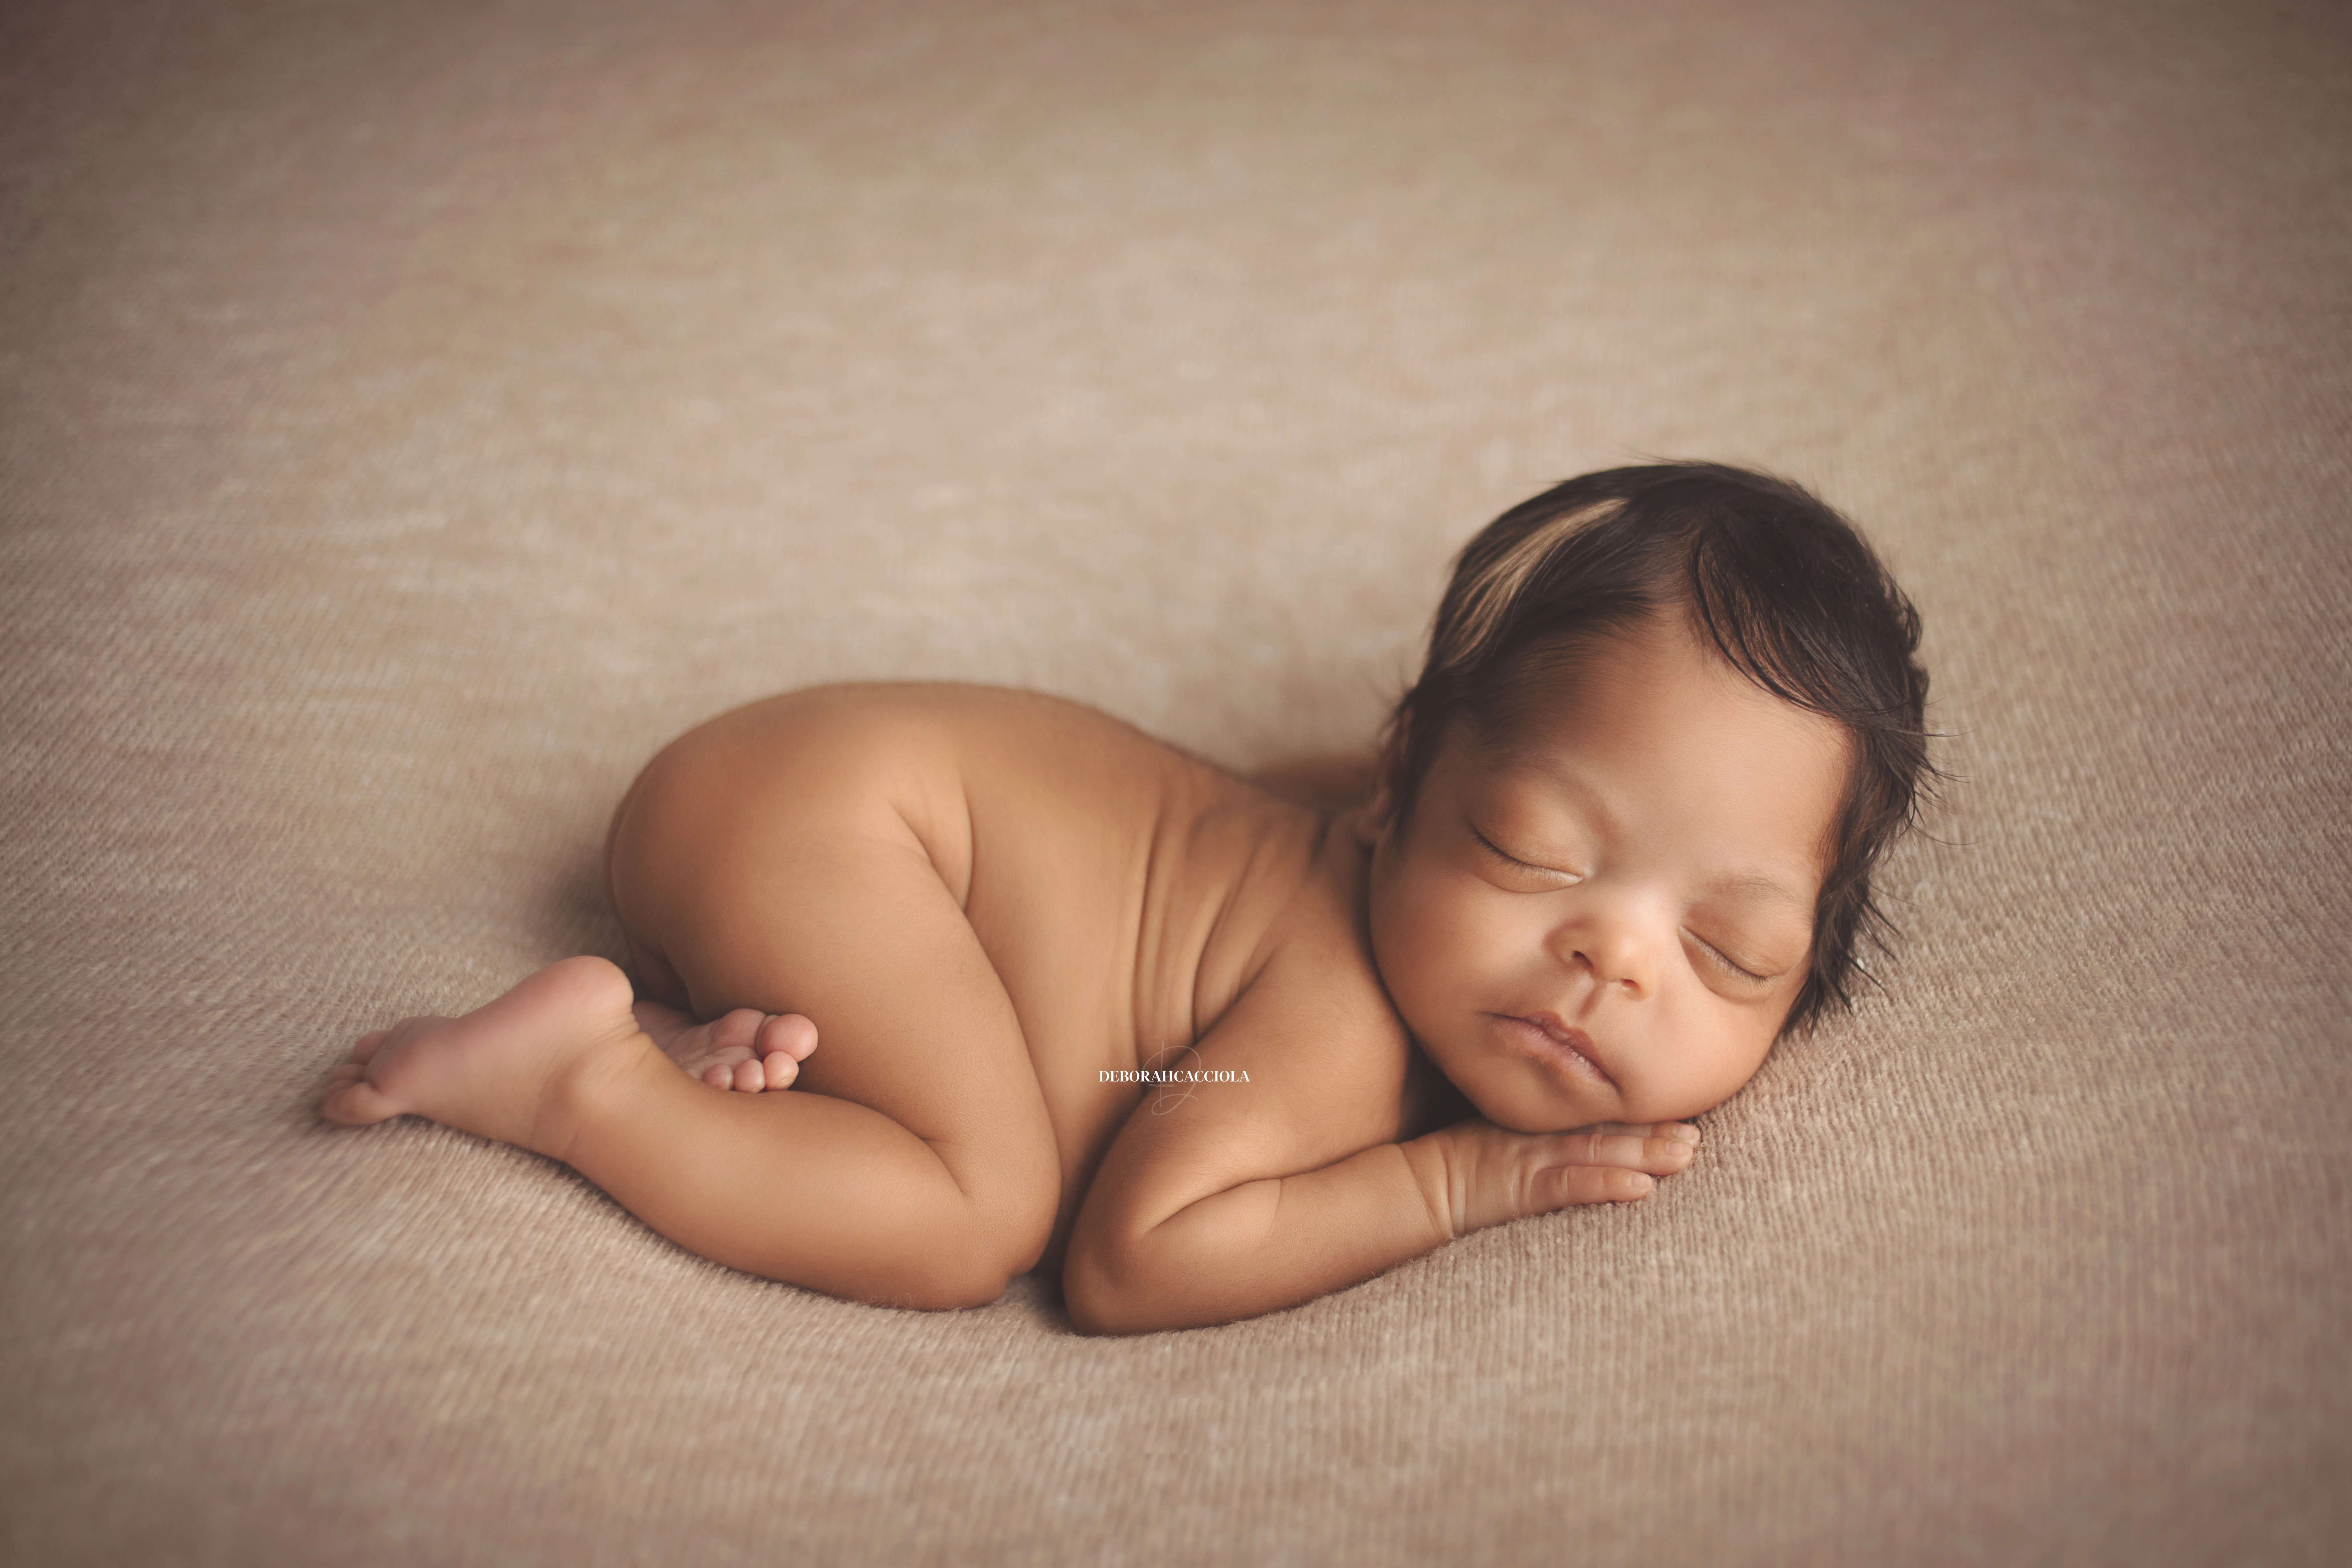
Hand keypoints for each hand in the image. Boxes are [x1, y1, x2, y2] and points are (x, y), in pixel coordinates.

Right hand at [1418, 1117, 1699, 1237]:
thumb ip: (1535, 1135)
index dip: (1640, 1117)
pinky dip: (1606, 1185)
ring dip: (1645, 1153)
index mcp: (1540, 1126)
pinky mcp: (1523, 1188)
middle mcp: (1542, 1137)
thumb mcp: (1500, 1141)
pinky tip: (1641, 1188)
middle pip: (1608, 1132)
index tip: (1681, 1115)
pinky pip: (1571, 1185)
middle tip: (1697, 1136)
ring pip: (1600, 1153)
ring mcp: (1533, 1159)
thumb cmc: (1458, 1164)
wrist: (1418, 1185)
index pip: (1598, 1117)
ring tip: (1686, 1155)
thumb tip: (1574, 1136)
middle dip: (1655, 1133)